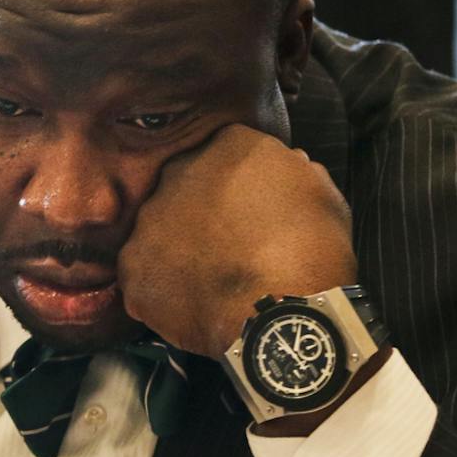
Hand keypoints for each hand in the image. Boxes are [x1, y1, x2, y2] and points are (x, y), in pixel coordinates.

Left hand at [119, 124, 356, 356]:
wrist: (280, 311)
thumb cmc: (312, 251)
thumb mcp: (323, 196)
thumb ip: (296, 173)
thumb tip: (289, 167)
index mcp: (228, 146)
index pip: (225, 154)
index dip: (237, 186)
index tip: (248, 209)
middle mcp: (178, 174)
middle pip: (183, 188)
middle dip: (199, 214)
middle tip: (226, 245)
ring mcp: (148, 223)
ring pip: (157, 232)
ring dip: (176, 251)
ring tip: (208, 280)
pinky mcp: (134, 271)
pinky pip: (144, 278)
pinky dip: (163, 291)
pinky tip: (190, 305)